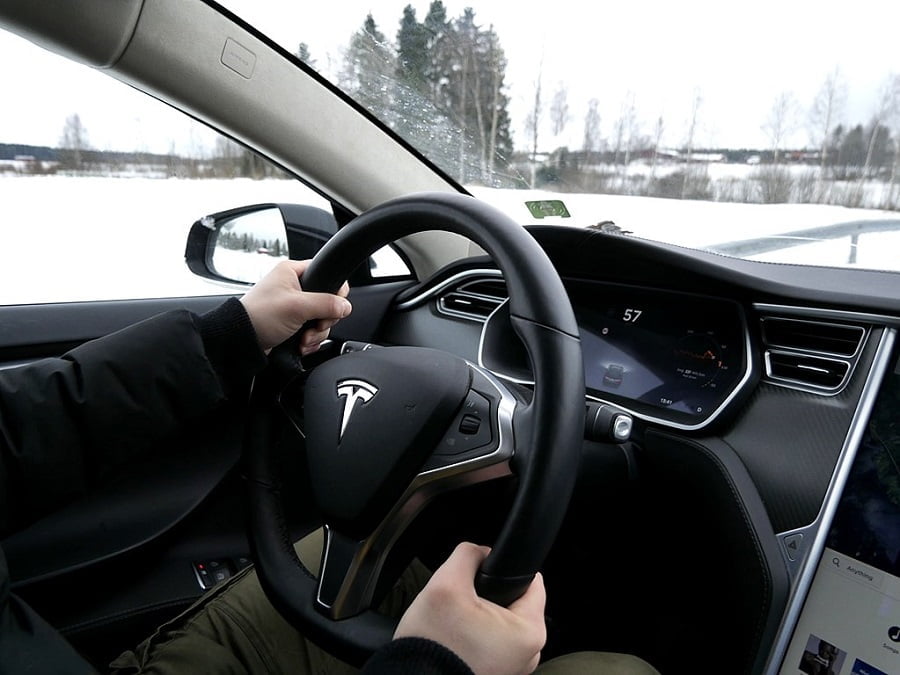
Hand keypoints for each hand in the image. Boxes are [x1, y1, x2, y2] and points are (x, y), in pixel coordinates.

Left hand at [239, 260, 350, 353]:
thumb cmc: (259, 316)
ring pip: (321, 318)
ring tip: (304, 339)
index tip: (331, 307)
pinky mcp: (292, 322)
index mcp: (293, 272)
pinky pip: (313, 330)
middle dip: (323, 320)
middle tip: (314, 326)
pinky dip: (310, 340)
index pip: (327, 274)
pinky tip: (301, 344)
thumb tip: (346, 306)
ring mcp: (294, 306)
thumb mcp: (297, 306)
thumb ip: (326, 304)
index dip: (334, 292)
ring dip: (316, 333)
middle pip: (328, 301)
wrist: (241, 340)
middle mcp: (294, 286)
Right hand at [394, 542, 545, 674]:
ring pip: (499, 623)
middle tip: (460, 603)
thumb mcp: (445, 583)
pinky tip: (454, 638)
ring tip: (455, 622)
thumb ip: (467, 555)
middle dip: (487, 595)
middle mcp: (528, 654)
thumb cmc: (433, 645)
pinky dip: (474, 637)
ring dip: (478, 616)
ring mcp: (512, 668)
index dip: (502, 569)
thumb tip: (478, 551)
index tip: (480, 574)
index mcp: (529, 632)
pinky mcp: (495, 674)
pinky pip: (490, 643)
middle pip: (513, 603)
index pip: (530, 581)